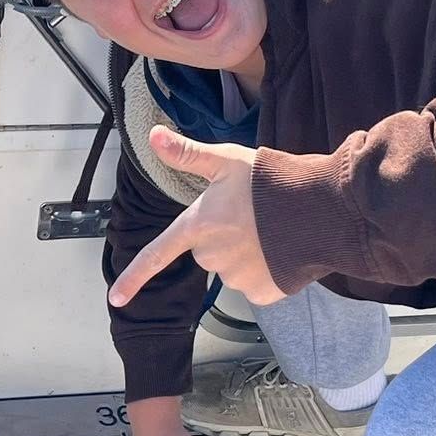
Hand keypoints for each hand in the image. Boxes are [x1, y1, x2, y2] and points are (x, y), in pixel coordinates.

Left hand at [109, 126, 287, 307]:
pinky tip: (282, 251)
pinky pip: (257, 286)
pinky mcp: (263, 293)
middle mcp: (212, 257)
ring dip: (247, 254)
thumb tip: (152, 135)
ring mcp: (238, 278)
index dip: (133, 278)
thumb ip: (188, 154)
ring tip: (273, 231)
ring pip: (234, 269)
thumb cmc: (271, 181)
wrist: (321, 209)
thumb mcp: (227, 161)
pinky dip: (267, 272)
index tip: (115, 300)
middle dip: (224, 238)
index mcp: (198, 226)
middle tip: (251, 216)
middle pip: (208, 253)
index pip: (157, 255)